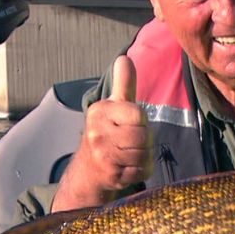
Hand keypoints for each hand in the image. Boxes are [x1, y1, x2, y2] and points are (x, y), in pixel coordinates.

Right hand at [52, 56, 152, 210]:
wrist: (89, 169)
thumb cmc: (108, 132)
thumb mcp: (114, 106)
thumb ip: (123, 83)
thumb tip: (124, 58)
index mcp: (99, 112)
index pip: (138, 114)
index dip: (140, 120)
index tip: (130, 122)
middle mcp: (97, 133)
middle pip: (143, 136)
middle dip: (145, 140)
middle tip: (133, 141)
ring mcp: (103, 156)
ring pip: (144, 154)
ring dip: (144, 155)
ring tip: (131, 153)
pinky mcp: (111, 175)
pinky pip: (142, 170)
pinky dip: (142, 169)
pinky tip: (129, 166)